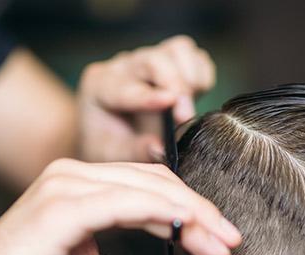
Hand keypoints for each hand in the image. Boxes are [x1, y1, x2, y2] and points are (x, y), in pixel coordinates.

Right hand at [0, 159, 239, 254]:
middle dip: (201, 212)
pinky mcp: (61, 205)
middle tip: (231, 241)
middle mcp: (76, 174)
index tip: (222, 240)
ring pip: (147, 189)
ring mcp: (67, 184)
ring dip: (190, 215)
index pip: (153, 189)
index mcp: (85, 186)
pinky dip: (159, 214)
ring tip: (219, 243)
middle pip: (157, 183)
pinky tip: (186, 232)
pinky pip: (123, 202)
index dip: (192, 211)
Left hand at [78, 35, 214, 163]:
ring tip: (189, 105)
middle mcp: (125, 66)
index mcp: (102, 86)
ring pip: (179, 50)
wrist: (113, 131)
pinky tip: (195, 98)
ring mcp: (151, 59)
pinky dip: (202, 76)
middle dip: (176, 86)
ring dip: (191, 77)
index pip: (125, 87)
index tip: (169, 103)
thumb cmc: (111, 143)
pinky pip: (196, 57)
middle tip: (186, 116)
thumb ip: (136, 150)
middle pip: (155, 60)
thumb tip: (161, 148)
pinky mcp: (172, 60)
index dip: (149, 95)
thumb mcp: (115, 154)